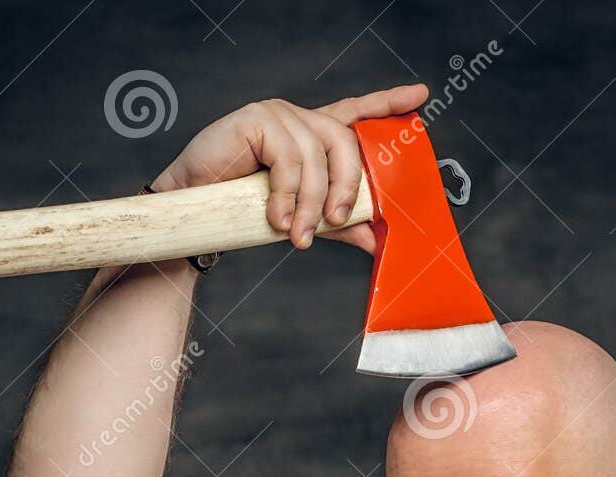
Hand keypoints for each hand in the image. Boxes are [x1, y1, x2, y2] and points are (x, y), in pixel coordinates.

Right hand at [151, 84, 428, 256]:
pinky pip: (287, 159)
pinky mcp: (256, 119)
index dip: (387, 103)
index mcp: (313, 135)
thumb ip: (340, 224)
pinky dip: (285, 195)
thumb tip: (378, 240)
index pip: (355, 113)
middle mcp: (299, 119)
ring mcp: (278, 115)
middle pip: (345, 141)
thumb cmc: (245, 210)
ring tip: (296, 236)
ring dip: (310, 204)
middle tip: (338, 223)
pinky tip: (274, 219)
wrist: (196, 213)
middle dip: (347, 186)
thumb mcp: (303, 218)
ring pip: (316, 157)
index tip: (420, 97)